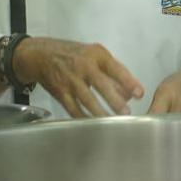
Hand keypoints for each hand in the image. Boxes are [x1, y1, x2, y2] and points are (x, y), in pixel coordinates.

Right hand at [13, 37, 143, 118]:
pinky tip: (94, 126)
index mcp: (96, 55)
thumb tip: (129, 92)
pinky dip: (84, 118)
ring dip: (101, 113)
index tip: (139, 94)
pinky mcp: (60, 92)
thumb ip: (112, 70)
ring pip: (88, 100)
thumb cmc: (74, 55)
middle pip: (101, 85)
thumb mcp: (94, 54)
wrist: (41, 55)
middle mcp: (83, 66)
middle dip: (115, 100)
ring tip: (113, 123)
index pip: (115, 68)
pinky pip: (74, 109)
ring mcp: (70, 80)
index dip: (128, 81)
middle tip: (127, 113)